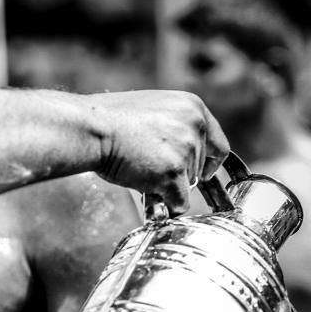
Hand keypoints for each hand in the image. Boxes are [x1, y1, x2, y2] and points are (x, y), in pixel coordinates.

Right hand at [93, 91, 229, 216]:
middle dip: (180, 174)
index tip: (204, 173)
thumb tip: (185, 154)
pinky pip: (179, 202)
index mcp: (193, 107)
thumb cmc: (112, 119)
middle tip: (152, 167)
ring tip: (141, 168)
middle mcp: (195, 126)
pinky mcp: (173, 173)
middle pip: (200, 167)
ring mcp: (186, 150)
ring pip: (188, 185)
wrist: (92, 127)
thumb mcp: (155, 110)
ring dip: (168, 185)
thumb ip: (175, 128)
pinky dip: (166, 204)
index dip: (211, 162)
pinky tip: (146, 189)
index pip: (218, 143)